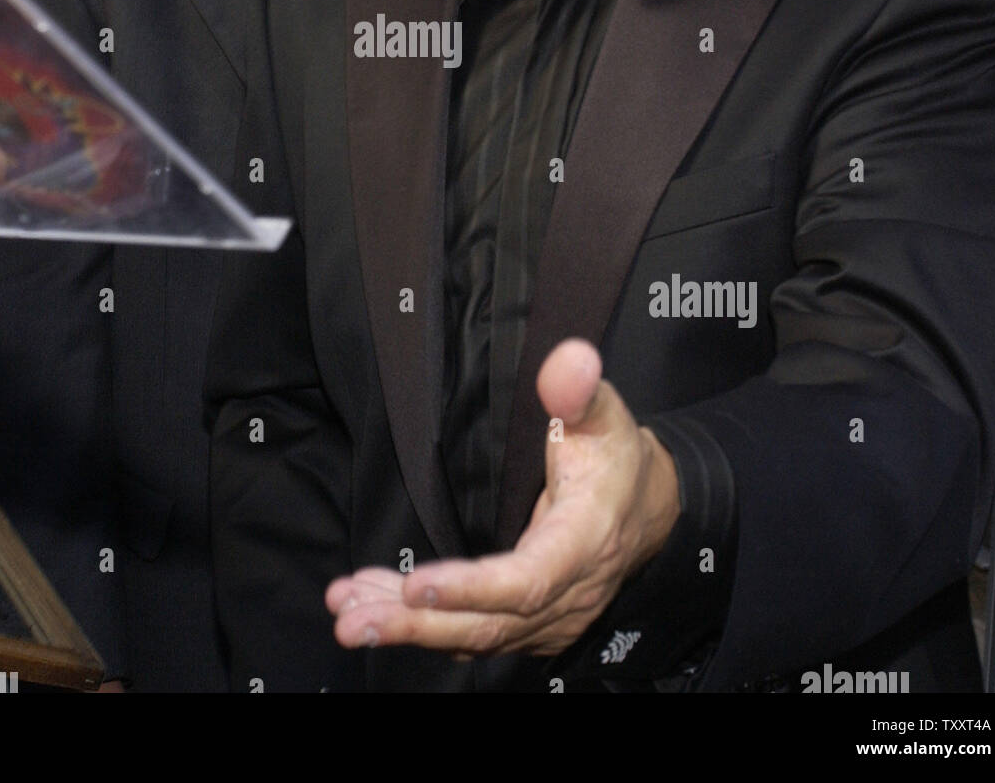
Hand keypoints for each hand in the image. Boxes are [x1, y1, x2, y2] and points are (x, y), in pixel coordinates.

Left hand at [326, 338, 681, 657]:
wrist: (646, 507)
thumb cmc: (617, 458)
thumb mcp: (605, 415)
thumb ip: (580, 390)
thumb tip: (570, 358)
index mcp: (583, 542)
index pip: (527, 580)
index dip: (471, 589)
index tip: (415, 584)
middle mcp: (566, 593)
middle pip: (489, 624)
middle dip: (418, 625)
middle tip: (352, 619)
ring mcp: (549, 617)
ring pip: (475, 636)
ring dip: (409, 628)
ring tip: (348, 615)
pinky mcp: (531, 624)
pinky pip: (475, 635)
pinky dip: (425, 627)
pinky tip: (378, 609)